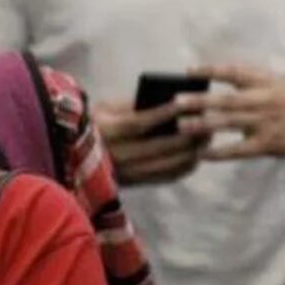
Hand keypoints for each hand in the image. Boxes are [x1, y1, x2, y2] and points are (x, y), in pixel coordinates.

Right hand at [92, 96, 209, 185]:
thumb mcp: (106, 108)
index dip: (165, 113)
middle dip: (188, 133)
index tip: (188, 101)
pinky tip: (197, 156)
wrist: (74, 157)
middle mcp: (117, 155)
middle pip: (160, 146)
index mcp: (106, 132)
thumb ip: (133, 104)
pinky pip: (164, 177)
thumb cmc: (96, 122)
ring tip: (208, 137)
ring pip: (166, 164)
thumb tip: (168, 100)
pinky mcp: (134, 183)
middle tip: (210, 121)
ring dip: (191, 151)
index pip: (140, 122)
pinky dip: (184, 167)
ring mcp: (126, 173)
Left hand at [185, 64, 284, 161]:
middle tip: (176, 102)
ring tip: (181, 126)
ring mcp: (266, 122)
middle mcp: (264, 99)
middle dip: (200, 101)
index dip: (211, 70)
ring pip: (229, 123)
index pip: (234, 72)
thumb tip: (208, 82)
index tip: (189, 71)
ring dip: (203, 125)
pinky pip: (238, 150)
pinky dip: (218, 152)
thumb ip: (245, 82)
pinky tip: (202, 153)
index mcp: (264, 80)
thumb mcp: (271, 82)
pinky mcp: (267, 144)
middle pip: (227, 100)